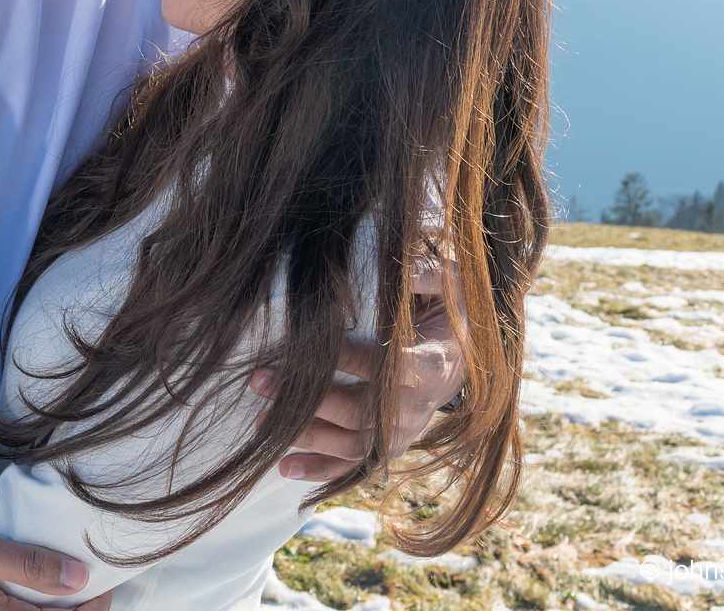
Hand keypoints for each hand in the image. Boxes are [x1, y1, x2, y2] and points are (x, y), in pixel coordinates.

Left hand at [255, 259, 468, 479]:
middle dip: (311, 400)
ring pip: (355, 443)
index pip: (394, 367)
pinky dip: (322, 469)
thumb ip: (427, 273)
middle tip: (260, 380)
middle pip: (363, 412)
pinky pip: (356, 463)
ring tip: (262, 424)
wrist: (463, 353)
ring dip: (308, 435)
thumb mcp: (448, 283)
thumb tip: (406, 255)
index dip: (354, 359)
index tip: (315, 345)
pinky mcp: (390, 443)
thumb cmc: (448, 310)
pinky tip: (285, 469)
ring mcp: (404, 430)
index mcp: (434, 363)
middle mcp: (419, 405)